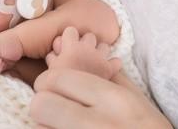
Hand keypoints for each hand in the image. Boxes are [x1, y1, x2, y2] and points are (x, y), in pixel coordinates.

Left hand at [30, 69, 171, 128]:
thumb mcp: (138, 100)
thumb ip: (109, 77)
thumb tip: (82, 55)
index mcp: (113, 100)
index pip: (58, 79)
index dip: (48, 82)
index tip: (50, 88)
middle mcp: (98, 123)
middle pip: (41, 104)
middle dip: (42, 105)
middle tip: (50, 109)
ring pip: (40, 128)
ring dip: (45, 124)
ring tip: (59, 124)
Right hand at [46, 27, 121, 79]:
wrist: (73, 100)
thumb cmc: (57, 86)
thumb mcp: (50, 69)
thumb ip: (53, 56)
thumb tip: (56, 51)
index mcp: (71, 46)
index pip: (71, 30)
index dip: (68, 38)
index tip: (66, 46)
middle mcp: (87, 49)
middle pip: (89, 36)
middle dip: (85, 43)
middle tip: (80, 55)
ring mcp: (100, 58)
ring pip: (104, 46)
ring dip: (99, 51)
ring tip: (93, 61)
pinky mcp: (110, 69)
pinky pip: (116, 61)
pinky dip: (112, 64)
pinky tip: (106, 70)